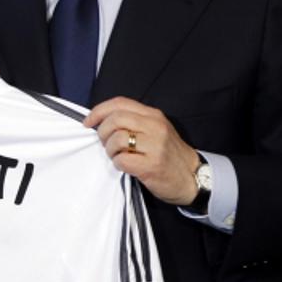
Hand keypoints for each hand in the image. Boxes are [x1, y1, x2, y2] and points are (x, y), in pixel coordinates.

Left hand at [84, 96, 199, 205]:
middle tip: (104, 142)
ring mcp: (155, 146)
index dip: (99, 111)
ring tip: (117, 155)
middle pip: (115, 119)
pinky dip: (117, 163)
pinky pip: (122, 160)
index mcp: (153, 116)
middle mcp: (155, 127)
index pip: (119, 103)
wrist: (193, 178)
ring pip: (117, 139)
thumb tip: (103, 120)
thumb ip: (134, 122)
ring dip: (110, 149)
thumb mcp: (156, 130)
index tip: (89, 121)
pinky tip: (125, 165)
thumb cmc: (170, 155)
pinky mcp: (151, 166)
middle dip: (102, 131)